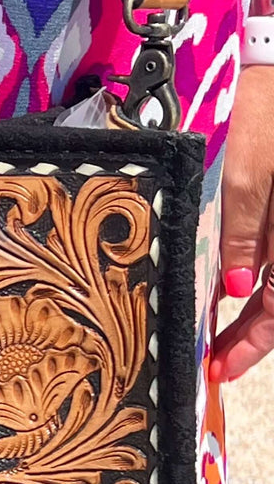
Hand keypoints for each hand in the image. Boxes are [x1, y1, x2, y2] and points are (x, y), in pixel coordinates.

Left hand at [211, 64, 273, 381]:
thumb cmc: (266, 114)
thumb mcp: (246, 175)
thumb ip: (248, 234)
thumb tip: (240, 292)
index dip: (255, 341)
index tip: (221, 369)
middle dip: (255, 335)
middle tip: (218, 363)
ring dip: (260, 313)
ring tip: (225, 340)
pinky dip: (263, 281)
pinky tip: (237, 295)